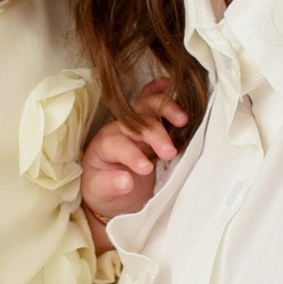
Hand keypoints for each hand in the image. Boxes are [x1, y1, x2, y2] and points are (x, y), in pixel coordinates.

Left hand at [79, 78, 186, 226]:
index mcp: (105, 145)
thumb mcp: (99, 192)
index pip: (117, 144)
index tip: (145, 169)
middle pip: (136, 122)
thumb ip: (109, 185)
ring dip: (166, 109)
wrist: (111, 186)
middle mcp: (121, 129)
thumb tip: (126, 181)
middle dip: (154, 134)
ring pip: (149, 105)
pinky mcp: (152, 122)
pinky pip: (157, 102)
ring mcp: (138, 123)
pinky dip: (168, 94)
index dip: (132, 155)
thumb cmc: (103, 188)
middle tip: (169, 152)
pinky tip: (180, 91)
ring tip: (183, 120)